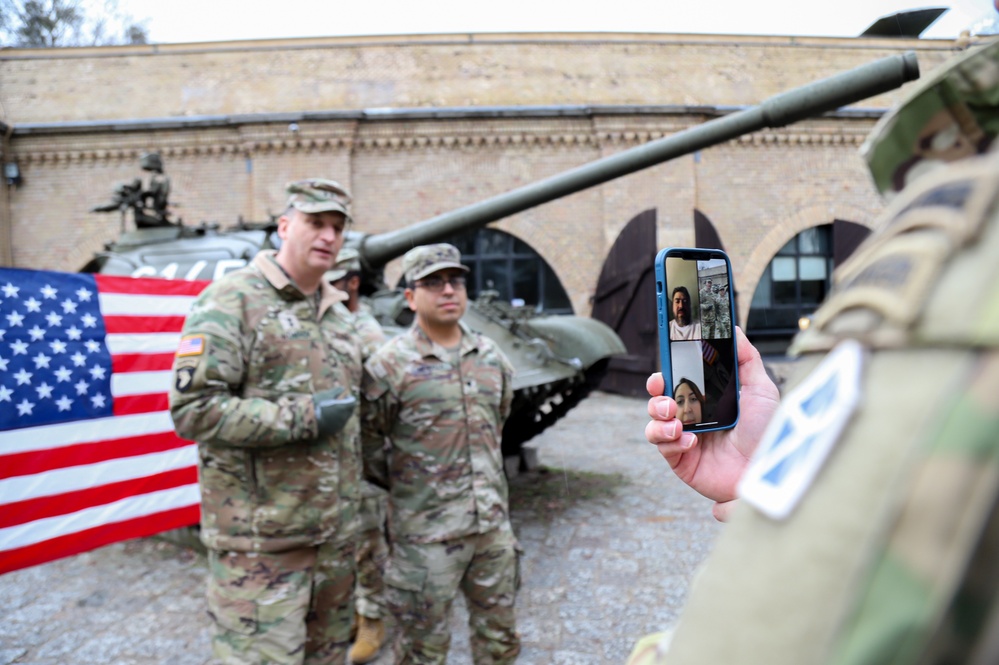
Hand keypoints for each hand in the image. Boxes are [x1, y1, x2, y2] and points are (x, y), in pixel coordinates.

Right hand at [314, 387, 356, 436]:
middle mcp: (344, 417)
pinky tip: (330, 418)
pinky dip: (337, 420)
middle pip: (350, 410)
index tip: (344, 397)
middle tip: (339, 403)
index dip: (349, 399)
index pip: (352, 403)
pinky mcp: (335, 430)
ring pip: (345, 418)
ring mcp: (340, 425)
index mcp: (343, 408)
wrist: (307, 419)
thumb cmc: (316, 405)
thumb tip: (343, 388)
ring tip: (333, 410)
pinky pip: (340, 424)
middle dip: (346, 406)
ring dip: (342, 413)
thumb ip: (336, 391)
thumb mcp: (325, 395)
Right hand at [645, 327, 779, 519]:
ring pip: (653, 420)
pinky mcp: (680, 460)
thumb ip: (746, 358)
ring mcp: (684, 438)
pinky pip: (662, 445)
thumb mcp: (761, 390)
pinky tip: (691, 441)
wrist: (766, 473)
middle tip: (663, 388)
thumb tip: (732, 329)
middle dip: (655, 388)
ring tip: (676, 419)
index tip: (665, 356)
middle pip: (658, 395)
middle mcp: (692, 417)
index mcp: (707, 398)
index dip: (668, 367)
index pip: (679, 378)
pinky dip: (671, 440)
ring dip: (658, 415)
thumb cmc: (767, 433)